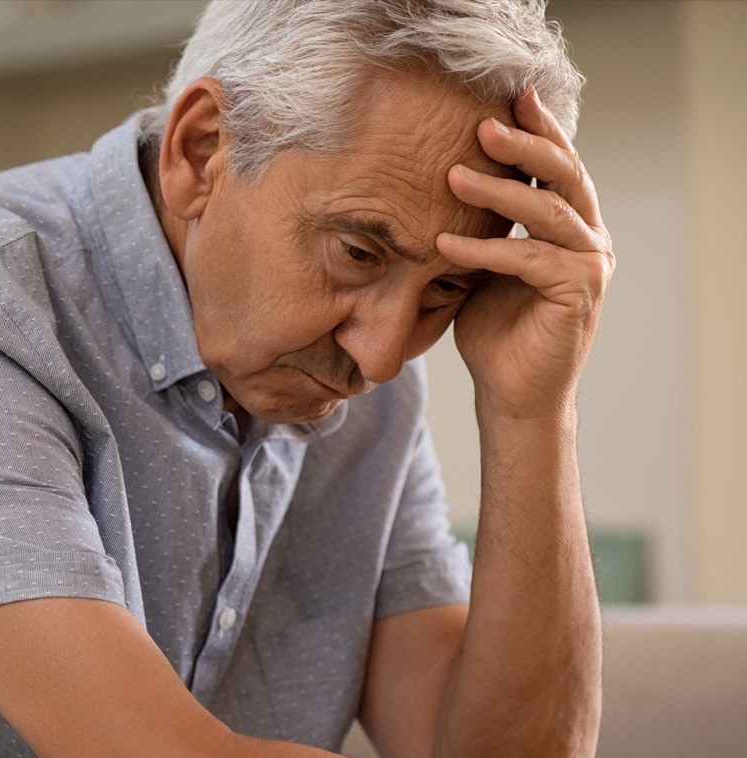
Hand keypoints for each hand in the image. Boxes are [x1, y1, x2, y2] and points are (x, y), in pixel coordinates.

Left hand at [437, 88, 614, 422]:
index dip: (536, 130)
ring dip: (498, 190)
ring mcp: (590, 264)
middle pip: (563, 175)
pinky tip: (444, 243)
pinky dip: (486, 249)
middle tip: (482, 124)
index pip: (557, 166)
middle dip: (523, 145)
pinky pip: (530, 258)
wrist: (509, 391)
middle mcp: (588, 238)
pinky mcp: (578, 293)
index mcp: (569, 225)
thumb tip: (436, 179)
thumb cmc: (492, 329)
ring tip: (452, 174)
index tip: (506, 98)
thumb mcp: (480, 265)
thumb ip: (479, 225)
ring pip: (548, 211)